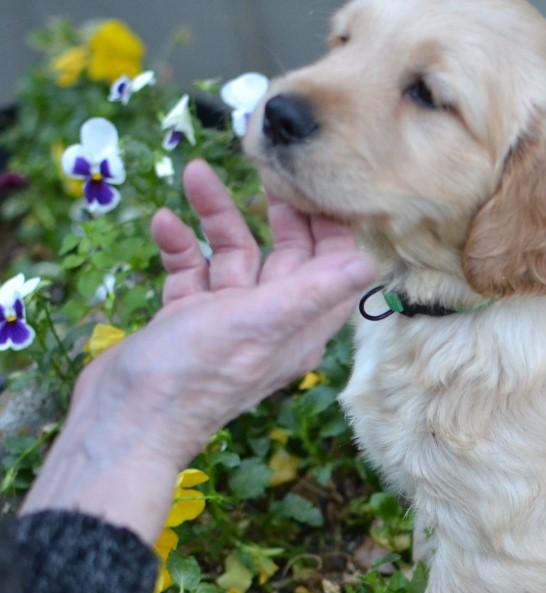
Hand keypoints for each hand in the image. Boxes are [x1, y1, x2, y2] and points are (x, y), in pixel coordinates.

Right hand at [20, 160, 375, 543]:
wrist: (124, 421)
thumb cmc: (195, 373)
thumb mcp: (261, 323)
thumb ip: (315, 290)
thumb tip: (371, 262)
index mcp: (301, 325)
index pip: (334, 267)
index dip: (332, 227)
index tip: (320, 183)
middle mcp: (271, 321)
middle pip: (287, 255)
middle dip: (276, 212)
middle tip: (265, 168)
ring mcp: (227, 320)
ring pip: (233, 254)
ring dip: (217, 216)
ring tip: (194, 173)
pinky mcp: (187, 319)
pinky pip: (191, 270)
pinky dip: (180, 244)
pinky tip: (163, 222)